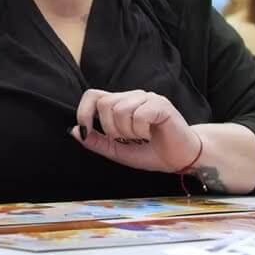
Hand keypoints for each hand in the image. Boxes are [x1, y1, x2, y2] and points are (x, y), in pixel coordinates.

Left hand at [70, 88, 200, 172]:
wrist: (180, 158)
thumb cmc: (151, 152)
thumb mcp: (118, 151)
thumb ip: (97, 141)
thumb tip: (74, 131)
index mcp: (120, 104)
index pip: (92, 95)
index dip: (83, 112)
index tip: (86, 130)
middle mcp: (132, 96)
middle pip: (104, 104)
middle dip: (110, 129)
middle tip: (126, 139)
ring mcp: (147, 98)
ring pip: (120, 109)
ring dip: (127, 131)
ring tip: (141, 137)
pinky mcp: (161, 104)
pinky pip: (139, 115)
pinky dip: (141, 130)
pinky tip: (151, 134)